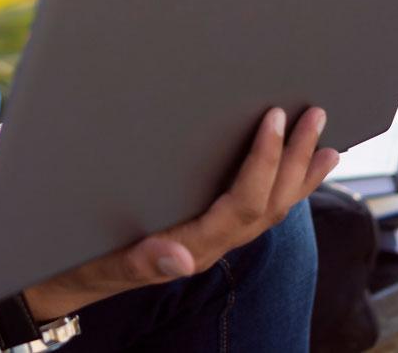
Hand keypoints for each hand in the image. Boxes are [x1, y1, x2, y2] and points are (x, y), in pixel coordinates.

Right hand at [22, 106, 338, 320]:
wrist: (72, 282)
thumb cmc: (86, 262)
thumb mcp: (106, 260)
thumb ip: (142, 259)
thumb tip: (180, 259)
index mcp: (194, 247)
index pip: (245, 204)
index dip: (264, 161)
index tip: (273, 118)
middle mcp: (214, 247)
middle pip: (271, 204)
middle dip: (296, 160)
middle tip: (315, 116)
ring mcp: (216, 242)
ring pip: (272, 209)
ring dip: (300, 173)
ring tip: (326, 142)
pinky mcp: (210, 234)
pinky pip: (259, 211)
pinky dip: (283, 186)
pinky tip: (293, 168)